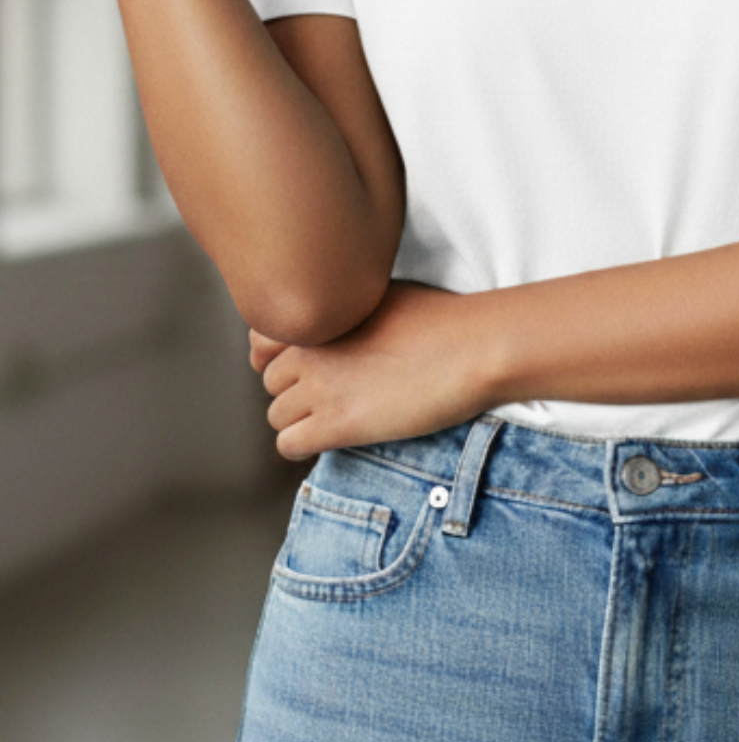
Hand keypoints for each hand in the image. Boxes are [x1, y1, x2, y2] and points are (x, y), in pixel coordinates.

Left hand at [248, 281, 498, 460]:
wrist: (473, 348)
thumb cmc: (445, 320)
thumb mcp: (383, 295)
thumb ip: (348, 308)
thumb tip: (342, 323)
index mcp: (320, 315)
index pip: (262, 341)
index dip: (280, 358)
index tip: (305, 370)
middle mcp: (310, 349)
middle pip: (272, 382)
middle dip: (297, 391)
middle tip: (334, 397)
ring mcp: (320, 387)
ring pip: (277, 415)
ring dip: (302, 420)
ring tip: (338, 419)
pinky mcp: (337, 424)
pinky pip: (289, 444)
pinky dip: (303, 446)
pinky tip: (328, 441)